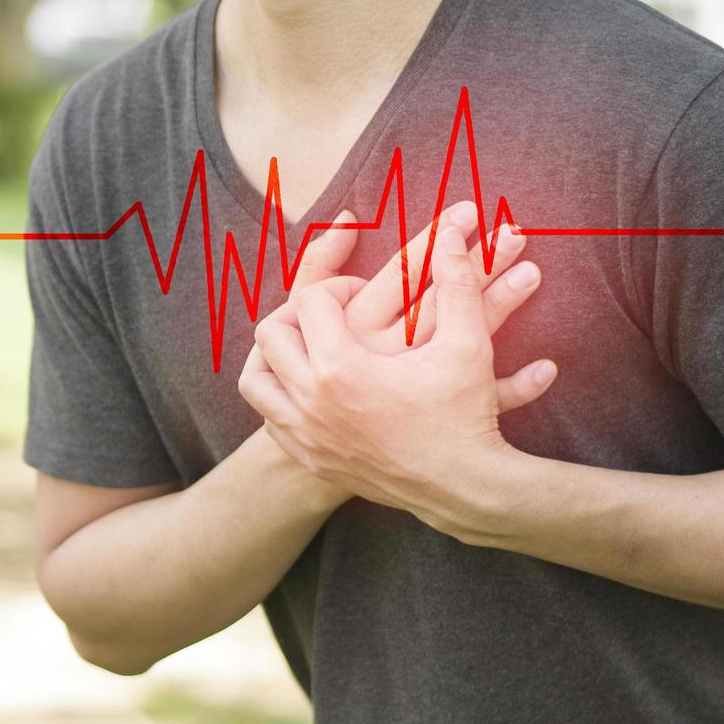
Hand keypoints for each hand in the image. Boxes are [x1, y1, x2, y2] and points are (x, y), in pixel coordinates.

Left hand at [238, 223, 556, 528]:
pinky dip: (281, 398)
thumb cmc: (466, 415)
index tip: (363, 290)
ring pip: (256, 381)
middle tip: (331, 312)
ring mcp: (306, 435)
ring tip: (304, 347)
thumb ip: (456, 281)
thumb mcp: (467, 342)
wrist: (464, 489)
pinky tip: (309, 390)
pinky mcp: (312, 460)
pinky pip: (270, 420)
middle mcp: (312, 402)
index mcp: (342, 367)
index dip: (338, 284)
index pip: (310, 302)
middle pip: (272, 335)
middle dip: (298, 314)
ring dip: (274, 358)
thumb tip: (451, 234)